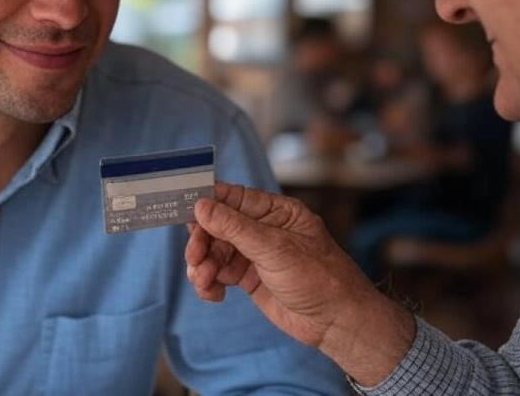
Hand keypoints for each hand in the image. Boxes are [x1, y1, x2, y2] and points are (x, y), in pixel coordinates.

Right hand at [185, 182, 415, 385]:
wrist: (336, 322)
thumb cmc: (319, 277)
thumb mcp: (275, 249)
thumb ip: (236, 228)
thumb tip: (202, 206)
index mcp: (276, 211)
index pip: (234, 198)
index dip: (207, 202)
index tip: (183, 209)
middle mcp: (263, 229)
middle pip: (218, 226)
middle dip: (202, 242)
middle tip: (195, 259)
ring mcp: (256, 254)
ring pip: (215, 251)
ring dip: (203, 265)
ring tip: (204, 282)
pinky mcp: (250, 277)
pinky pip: (220, 273)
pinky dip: (210, 282)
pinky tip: (213, 293)